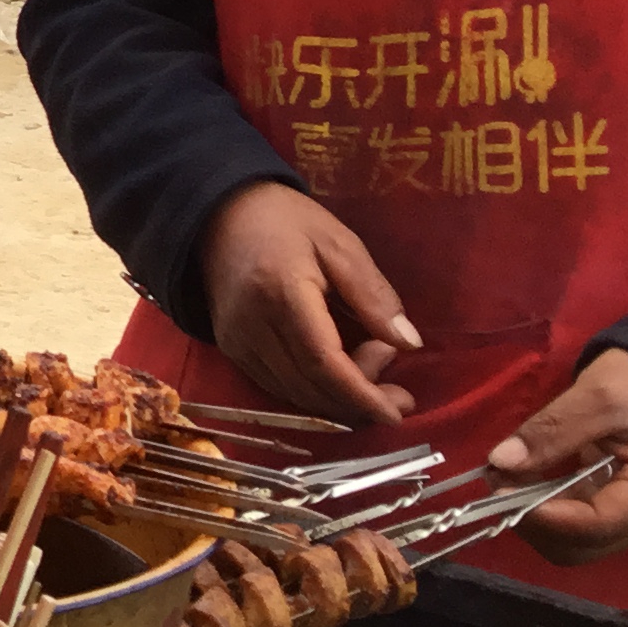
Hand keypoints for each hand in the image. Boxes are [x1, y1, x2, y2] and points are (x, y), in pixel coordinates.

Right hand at [201, 180, 422, 422]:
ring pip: (293, 394)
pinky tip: (338, 376)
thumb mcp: (339, 244)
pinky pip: (276, 386)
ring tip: (370, 367)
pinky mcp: (231, 348)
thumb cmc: (285, 221)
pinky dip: (314, 393)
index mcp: (282, 292)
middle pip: (310, 386)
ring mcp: (236, 341)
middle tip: (398, 386)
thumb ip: (373, 295)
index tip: (398, 412)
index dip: (362, 394)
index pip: (324, 362)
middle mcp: (252, 326)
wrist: (218, 214)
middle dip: (359, 401)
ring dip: (338, 399)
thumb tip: (409, 343)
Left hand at [490, 351, 627, 561]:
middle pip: (582, 545)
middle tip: (498, 480)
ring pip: (575, 539)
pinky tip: (524, 477)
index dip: (544, 516)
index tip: (501, 489)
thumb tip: (501, 461)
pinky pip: (577, 520)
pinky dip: (545, 505)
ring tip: (505, 476)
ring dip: (534, 516)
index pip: (596, 525)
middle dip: (533, 521)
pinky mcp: (617, 503)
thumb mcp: (604, 395)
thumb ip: (554, 429)